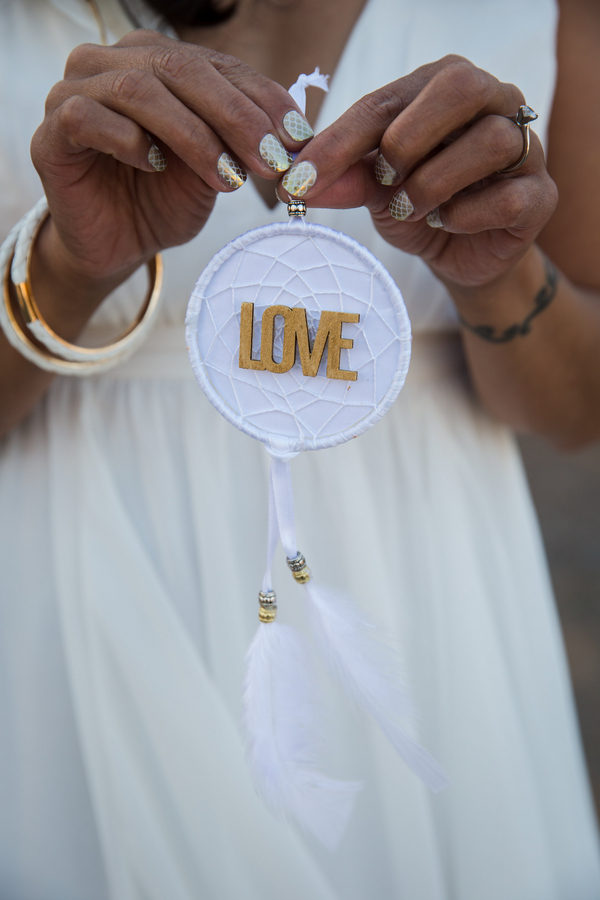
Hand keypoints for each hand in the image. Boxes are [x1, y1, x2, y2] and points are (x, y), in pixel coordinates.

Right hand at [31, 30, 311, 282]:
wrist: (119, 245)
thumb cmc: (164, 200)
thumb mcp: (215, 169)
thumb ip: (240, 142)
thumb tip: (294, 134)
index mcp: (159, 61)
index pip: (217, 65)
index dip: (262, 99)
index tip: (297, 138)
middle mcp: (114, 63)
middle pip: (180, 69)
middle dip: (235, 116)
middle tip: (269, 160)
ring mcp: (77, 92)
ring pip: (137, 89)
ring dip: (192, 135)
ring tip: (225, 178)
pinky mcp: (52, 132)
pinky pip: (88, 118)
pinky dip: (129, 140)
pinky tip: (154, 165)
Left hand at [279, 56, 557, 287]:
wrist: (460, 255)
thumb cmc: (419, 206)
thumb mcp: (375, 190)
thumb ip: (344, 178)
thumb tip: (298, 184)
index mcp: (443, 87)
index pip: (388, 100)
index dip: (340, 141)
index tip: (302, 178)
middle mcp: (494, 102)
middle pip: (460, 86)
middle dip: (407, 139)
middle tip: (385, 180)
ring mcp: (525, 147)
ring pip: (492, 141)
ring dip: (435, 183)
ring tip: (413, 209)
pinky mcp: (540, 195)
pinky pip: (508, 196)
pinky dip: (466, 215)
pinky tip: (448, 223)